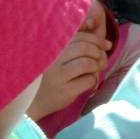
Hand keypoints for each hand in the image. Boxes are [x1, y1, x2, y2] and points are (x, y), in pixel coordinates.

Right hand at [26, 5, 112, 120]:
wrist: (33, 102)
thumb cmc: (50, 76)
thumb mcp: (58, 57)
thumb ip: (75, 45)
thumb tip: (103, 38)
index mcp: (51, 48)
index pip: (78, 36)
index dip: (96, 39)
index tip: (106, 45)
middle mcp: (52, 59)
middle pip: (85, 48)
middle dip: (99, 52)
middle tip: (102, 59)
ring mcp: (57, 76)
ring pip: (87, 63)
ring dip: (97, 66)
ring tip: (96, 70)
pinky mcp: (64, 91)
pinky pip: (88, 80)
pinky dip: (94, 79)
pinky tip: (89, 82)